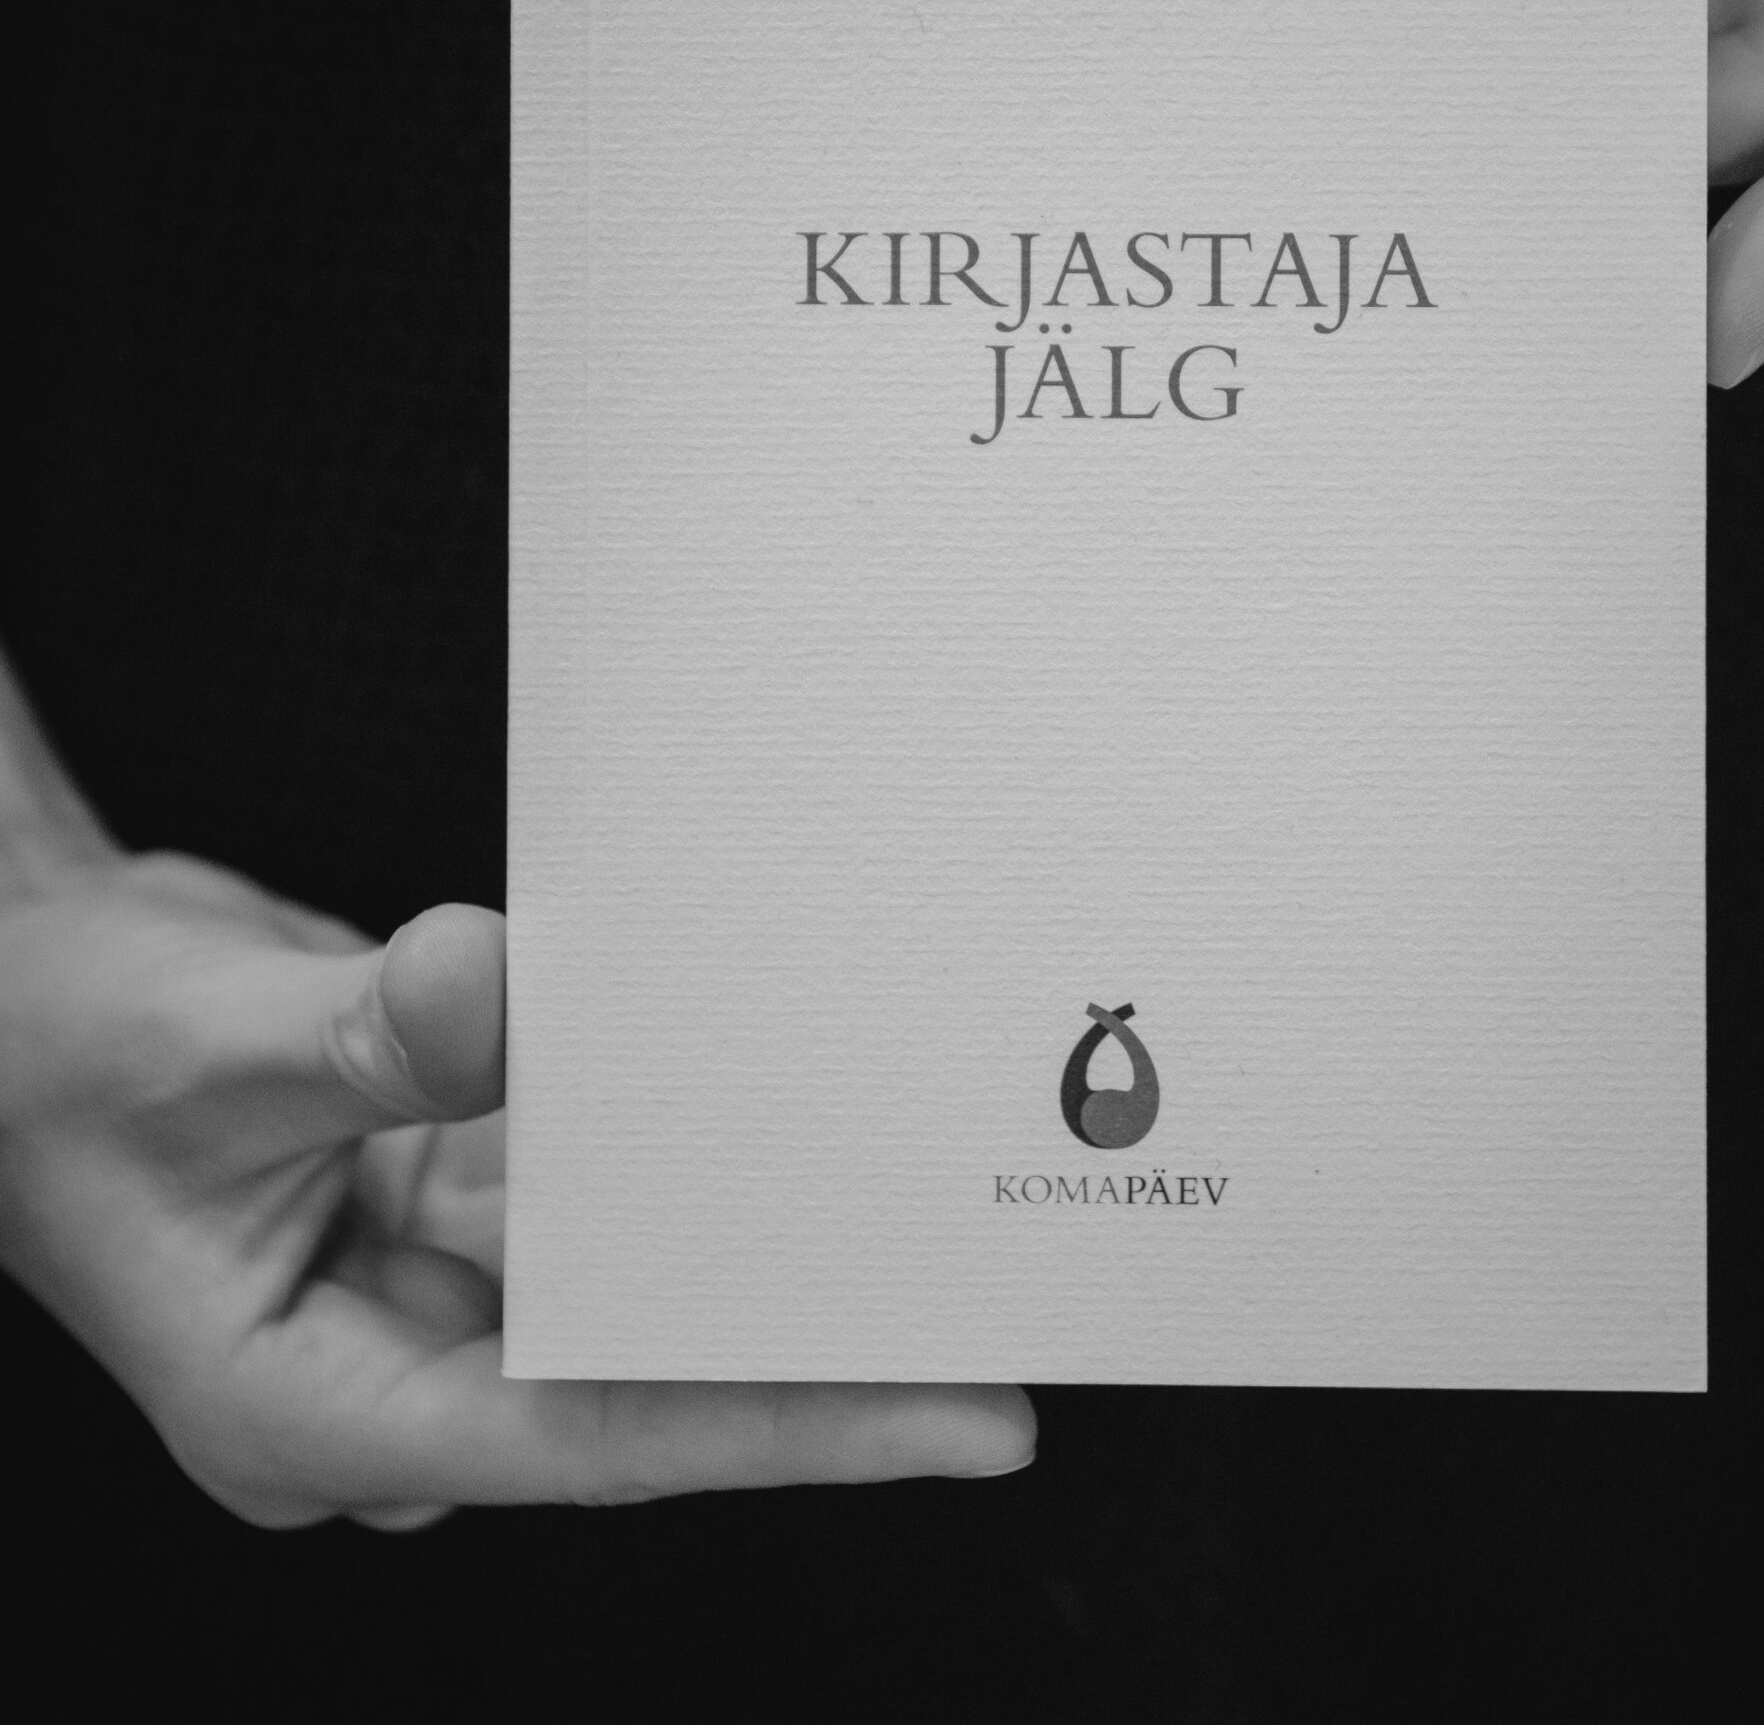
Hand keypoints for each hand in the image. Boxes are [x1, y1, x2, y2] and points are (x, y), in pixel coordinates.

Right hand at [0, 717, 1033, 1526]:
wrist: (25, 997)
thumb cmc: (61, 1052)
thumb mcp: (199, 1044)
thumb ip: (359, 1034)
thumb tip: (501, 993)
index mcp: (309, 1409)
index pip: (587, 1434)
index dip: (783, 1427)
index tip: (957, 1420)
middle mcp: (391, 1374)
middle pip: (639, 1379)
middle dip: (814, 1350)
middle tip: (1002, 1319)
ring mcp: (429, 1297)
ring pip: (634, 1294)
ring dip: (763, 1249)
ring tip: (937, 1221)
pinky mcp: (458, 1215)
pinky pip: (599, 1204)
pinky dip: (687, 1160)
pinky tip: (790, 1113)